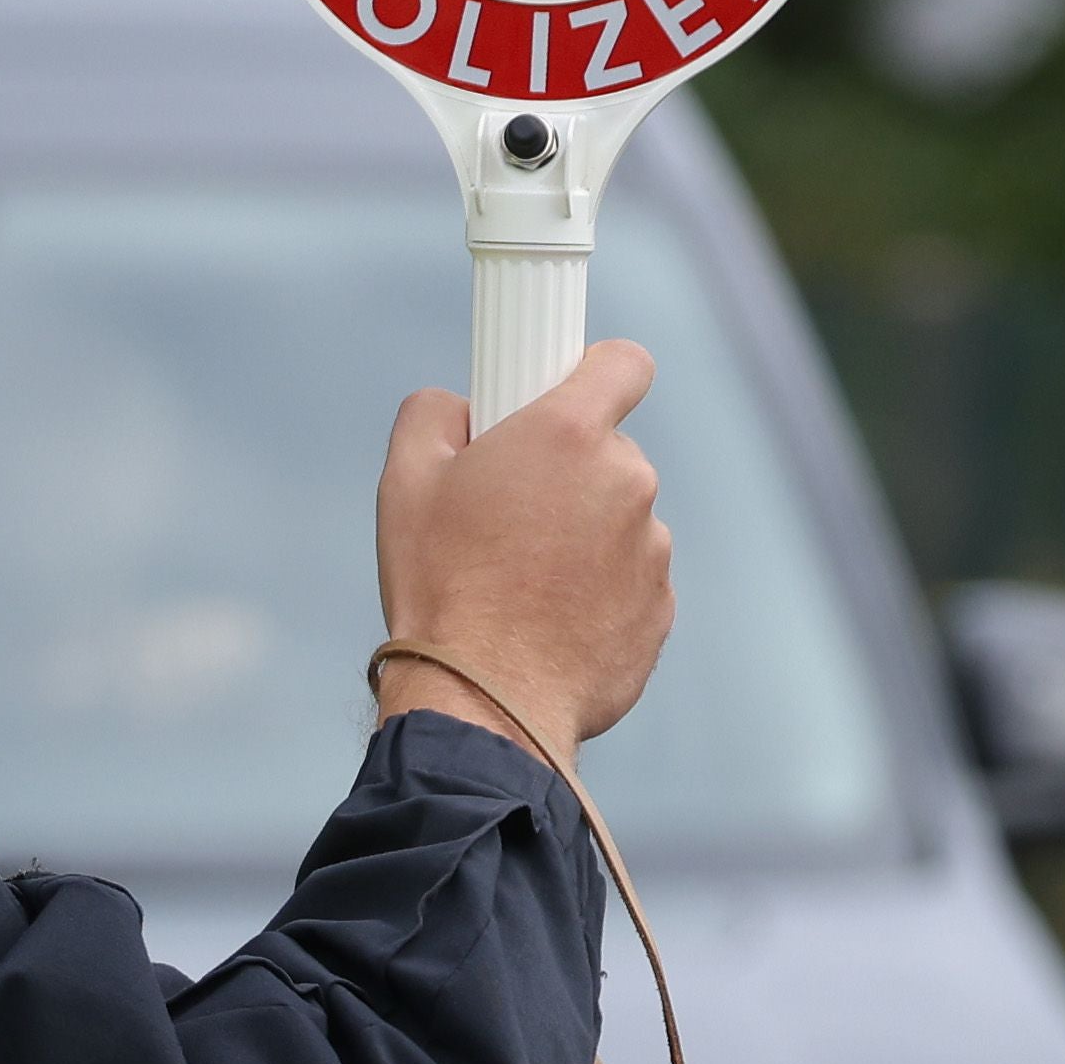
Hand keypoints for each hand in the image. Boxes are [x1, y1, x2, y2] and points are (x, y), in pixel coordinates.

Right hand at [373, 337, 674, 755]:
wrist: (482, 700)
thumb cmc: (441, 587)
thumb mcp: (404, 483)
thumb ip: (432, 415)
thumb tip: (458, 406)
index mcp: (568, 434)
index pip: (623, 363)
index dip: (595, 373)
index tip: (566, 396)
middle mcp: (625, 481)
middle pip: (609, 454)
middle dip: (567, 476)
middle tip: (507, 519)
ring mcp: (651, 549)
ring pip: (619, 523)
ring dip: (581, 540)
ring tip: (519, 587)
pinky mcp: (660, 610)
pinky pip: (628, 584)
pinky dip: (595, 596)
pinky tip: (544, 626)